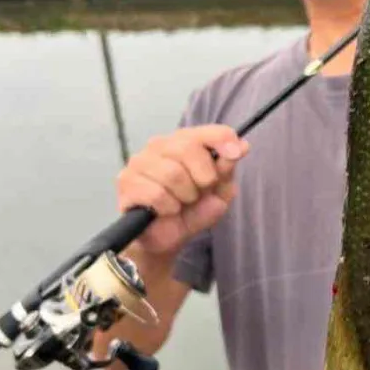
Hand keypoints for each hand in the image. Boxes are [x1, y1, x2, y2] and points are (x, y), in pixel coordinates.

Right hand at [116, 125, 248, 254]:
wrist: (168, 238)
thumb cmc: (193, 210)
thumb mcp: (218, 192)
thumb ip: (227, 170)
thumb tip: (242, 146)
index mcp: (183, 141)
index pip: (206, 130)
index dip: (223, 139)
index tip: (237, 153)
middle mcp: (159, 145)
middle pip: (188, 148)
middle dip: (203, 177)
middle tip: (199, 193)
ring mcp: (139, 162)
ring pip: (172, 173)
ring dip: (185, 196)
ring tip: (181, 203)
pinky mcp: (127, 183)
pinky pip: (157, 193)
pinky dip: (168, 207)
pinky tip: (166, 211)